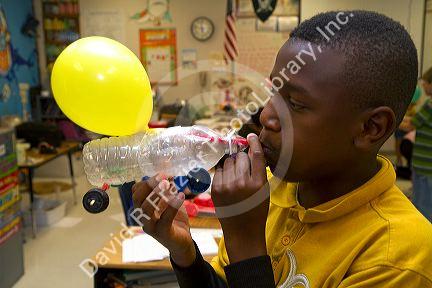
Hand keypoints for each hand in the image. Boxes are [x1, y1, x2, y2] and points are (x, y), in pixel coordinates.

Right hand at [132, 176, 194, 266]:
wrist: (182, 242)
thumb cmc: (174, 219)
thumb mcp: (170, 201)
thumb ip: (168, 190)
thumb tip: (169, 175)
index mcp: (143, 208)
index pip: (136, 192)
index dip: (147, 181)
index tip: (162, 175)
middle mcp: (143, 217)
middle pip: (137, 199)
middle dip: (149, 185)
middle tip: (163, 178)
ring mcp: (151, 226)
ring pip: (146, 209)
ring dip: (157, 194)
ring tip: (170, 185)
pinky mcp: (163, 233)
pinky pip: (165, 219)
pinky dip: (173, 206)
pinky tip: (181, 196)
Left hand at [211, 133, 269, 262]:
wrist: (243, 231)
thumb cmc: (256, 210)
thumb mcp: (264, 190)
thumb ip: (259, 171)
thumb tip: (251, 149)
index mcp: (258, 184)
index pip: (256, 155)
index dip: (254, 142)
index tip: (251, 136)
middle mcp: (242, 183)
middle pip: (241, 157)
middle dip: (243, 158)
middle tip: (244, 168)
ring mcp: (227, 186)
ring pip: (229, 162)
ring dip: (232, 165)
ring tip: (236, 177)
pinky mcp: (215, 189)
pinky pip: (219, 170)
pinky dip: (223, 173)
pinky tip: (228, 182)